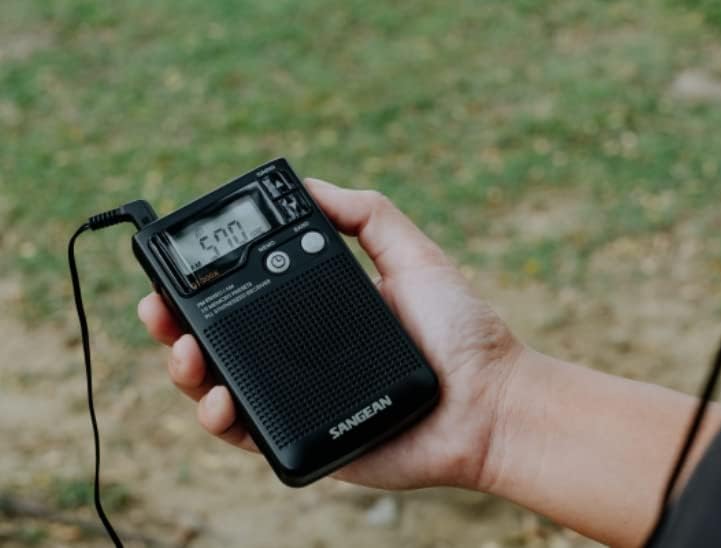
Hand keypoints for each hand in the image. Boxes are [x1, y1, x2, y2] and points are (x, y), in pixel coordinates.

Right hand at [138, 179, 523, 489]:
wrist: (489, 404)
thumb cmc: (461, 334)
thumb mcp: (415, 258)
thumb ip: (368, 216)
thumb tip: (310, 183)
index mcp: (316, 314)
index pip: (245, 295)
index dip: (204, 283)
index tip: (178, 265)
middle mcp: (299, 357)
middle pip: (218, 341)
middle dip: (175, 325)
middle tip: (158, 310)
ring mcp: (298, 401)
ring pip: (218, 388)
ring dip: (185, 371)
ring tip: (185, 354)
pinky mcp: (305, 442)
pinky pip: (247, 435)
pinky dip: (220, 420)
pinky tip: (217, 399)